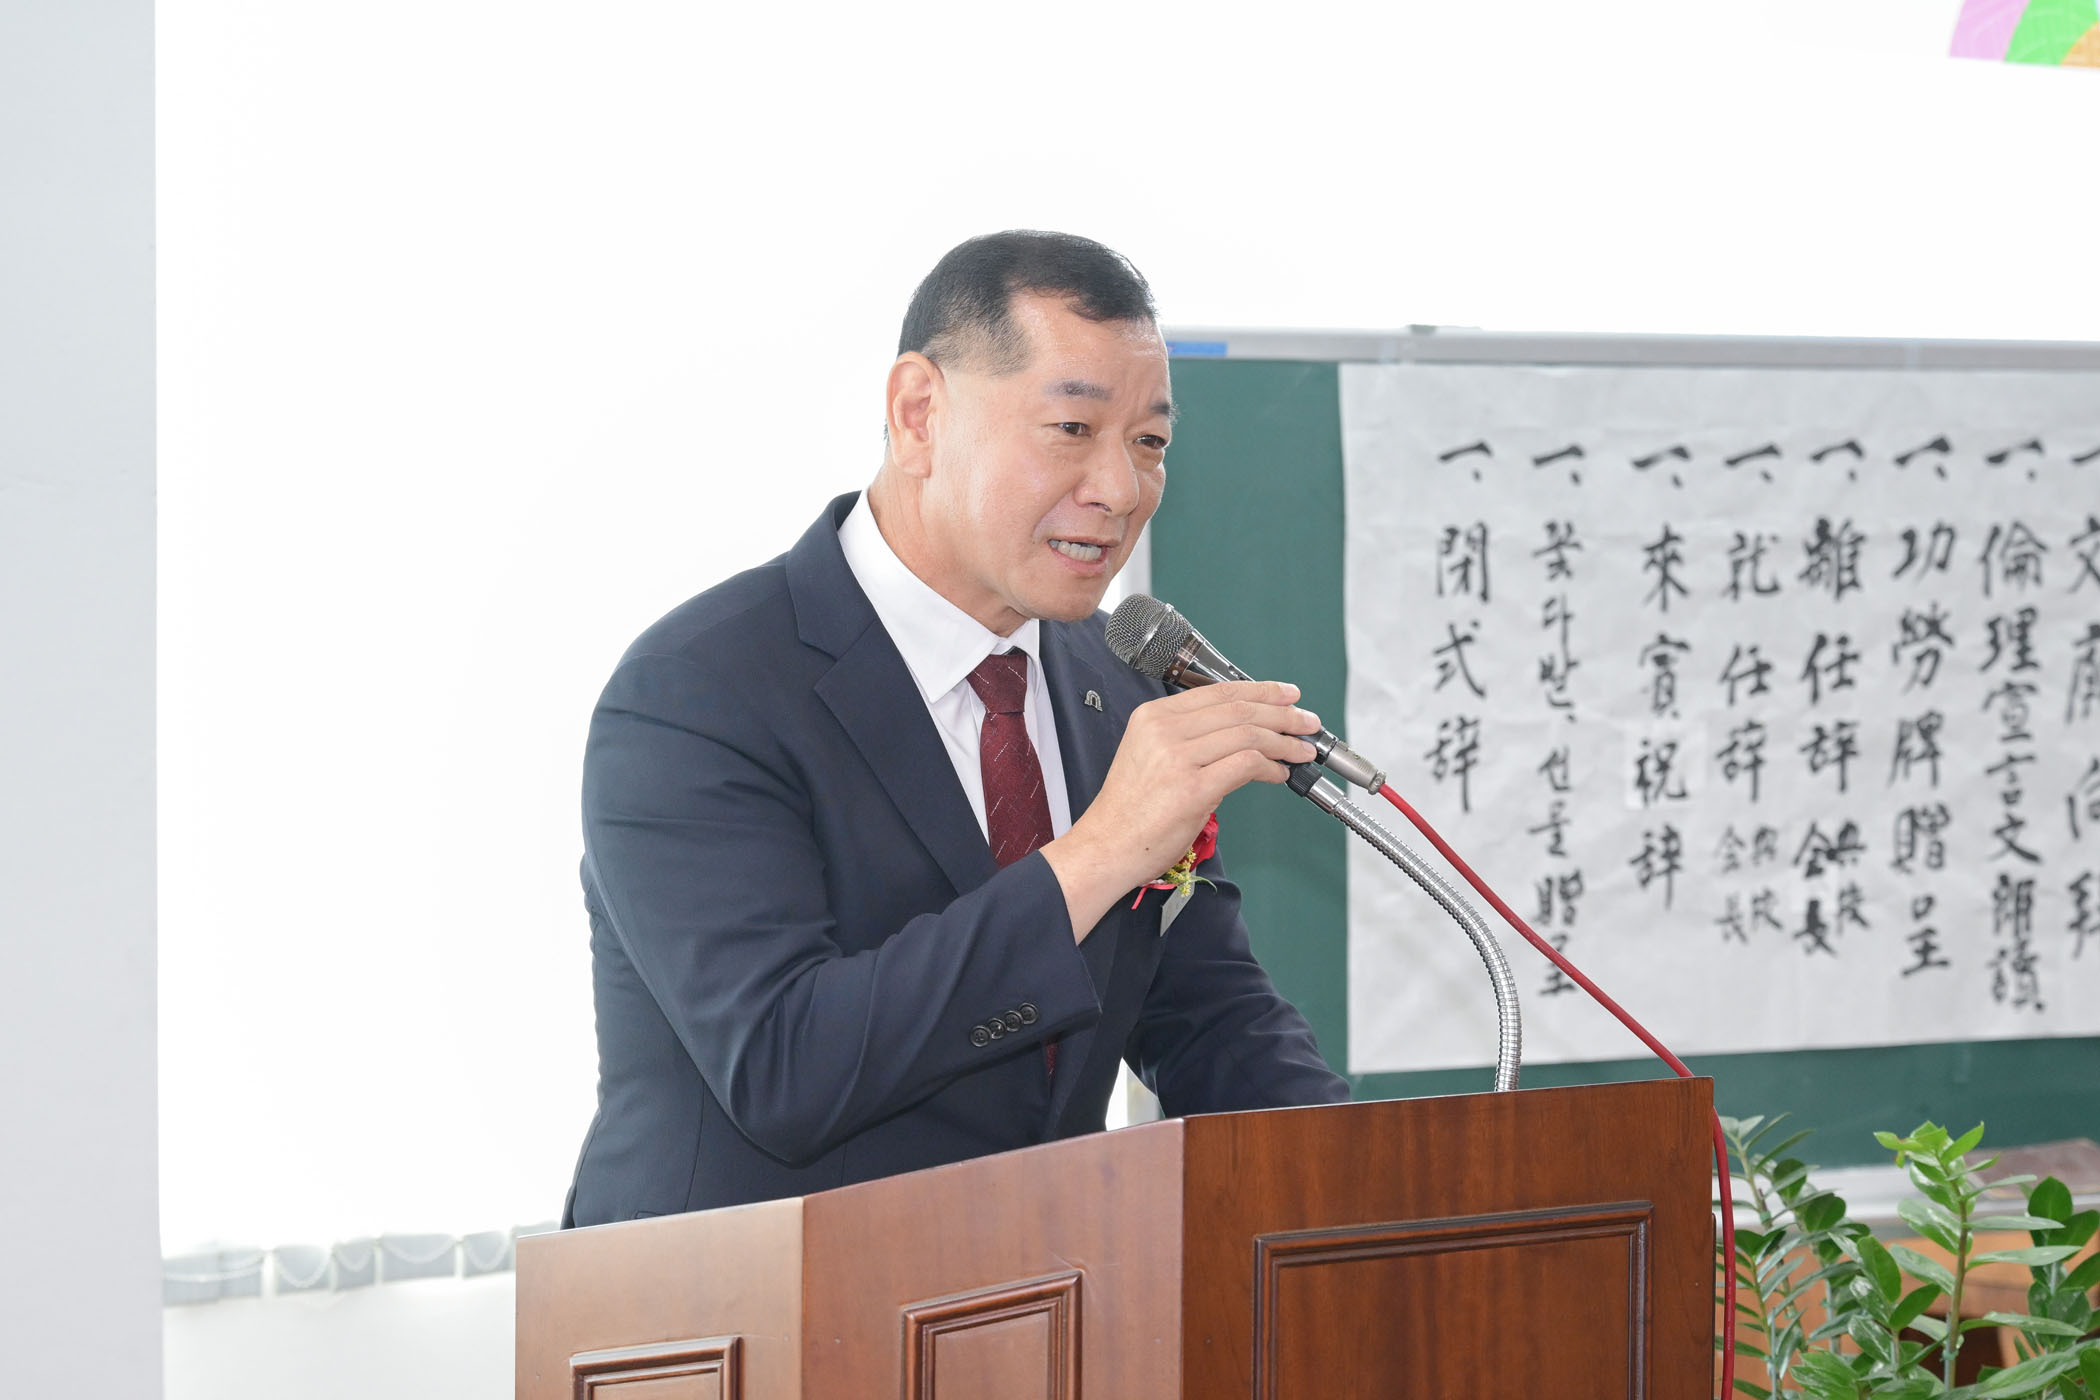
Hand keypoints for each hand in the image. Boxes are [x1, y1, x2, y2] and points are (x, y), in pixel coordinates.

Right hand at [1039, 680, 1321, 939]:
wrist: (1106, 846)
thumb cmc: (1130, 811)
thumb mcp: (1153, 757)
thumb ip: (1191, 740)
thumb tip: (1245, 737)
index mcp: (1153, 716)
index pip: (1219, 692)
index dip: (1260, 691)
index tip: (1286, 695)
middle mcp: (1164, 730)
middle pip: (1239, 710)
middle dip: (1282, 714)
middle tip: (1307, 721)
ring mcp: (1178, 758)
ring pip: (1248, 735)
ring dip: (1284, 742)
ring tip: (1302, 750)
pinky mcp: (1193, 788)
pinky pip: (1247, 765)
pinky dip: (1271, 767)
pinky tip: (1280, 773)